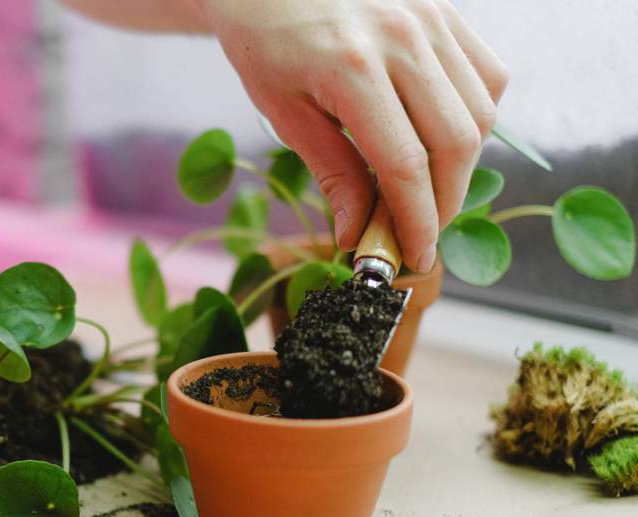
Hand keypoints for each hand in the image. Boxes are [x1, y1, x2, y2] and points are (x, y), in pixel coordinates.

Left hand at [195, 0, 507, 272]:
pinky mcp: (446, 10)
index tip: (414, 257)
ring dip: (461, 166)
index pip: (405, 166)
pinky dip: (475, 118)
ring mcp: (431, 18)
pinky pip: (486, 75)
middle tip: (418, 235)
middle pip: (456, 144)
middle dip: (444, 204)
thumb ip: (331, 171)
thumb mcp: (283, 111)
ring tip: (424, 192)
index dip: (415, 222)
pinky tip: (440, 140)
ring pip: (481, 112)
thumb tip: (359, 233)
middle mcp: (403, 38)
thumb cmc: (265, 41)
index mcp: (352, 67)